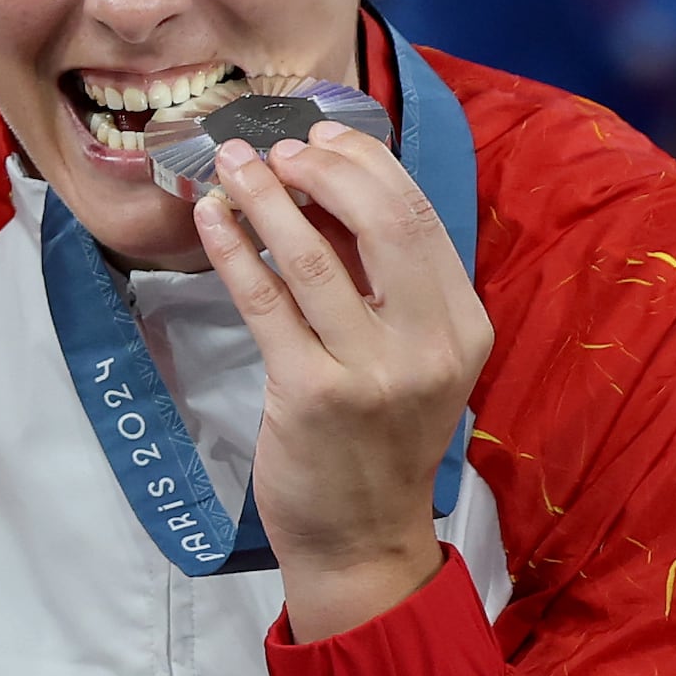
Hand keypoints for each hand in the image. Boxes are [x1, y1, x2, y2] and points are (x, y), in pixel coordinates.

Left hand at [188, 116, 492, 641]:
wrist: (360, 538)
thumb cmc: (378, 443)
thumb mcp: (414, 362)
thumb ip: (393, 290)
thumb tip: (335, 195)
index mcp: (464, 327)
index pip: (420, 217)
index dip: (366, 165)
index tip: (321, 137)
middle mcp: (428, 344)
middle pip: (380, 220)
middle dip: (321, 169)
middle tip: (274, 146)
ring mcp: (371, 370)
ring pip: (314, 255)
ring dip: (266, 197)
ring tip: (231, 163)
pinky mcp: (310, 393)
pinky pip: (265, 301)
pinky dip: (235, 249)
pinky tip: (211, 219)